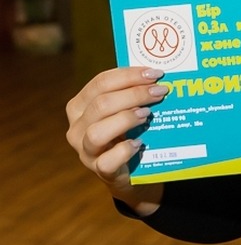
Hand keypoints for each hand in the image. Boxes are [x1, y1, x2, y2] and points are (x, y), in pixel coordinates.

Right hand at [66, 66, 167, 214]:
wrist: (132, 171)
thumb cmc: (128, 133)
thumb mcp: (124, 110)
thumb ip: (131, 94)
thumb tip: (157, 77)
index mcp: (80, 106)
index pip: (101, 83)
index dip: (128, 76)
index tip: (154, 73)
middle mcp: (77, 127)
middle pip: (101, 104)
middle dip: (134, 94)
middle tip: (159, 91)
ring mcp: (85, 151)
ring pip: (97, 132)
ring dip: (126, 119)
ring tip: (148, 114)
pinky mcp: (100, 171)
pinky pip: (107, 161)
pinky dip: (124, 151)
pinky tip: (140, 143)